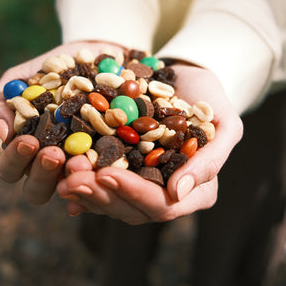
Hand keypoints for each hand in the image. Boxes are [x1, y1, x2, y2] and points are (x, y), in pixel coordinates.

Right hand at [0, 40, 126, 203]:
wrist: (92, 55)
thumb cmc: (48, 69)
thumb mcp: (17, 79)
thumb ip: (1, 104)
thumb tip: (6, 134)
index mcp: (26, 148)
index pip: (12, 168)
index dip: (16, 159)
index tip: (28, 140)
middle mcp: (52, 161)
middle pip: (38, 189)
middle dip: (43, 174)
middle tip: (53, 154)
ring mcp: (82, 161)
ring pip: (73, 186)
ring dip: (73, 178)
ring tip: (80, 161)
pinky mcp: (112, 156)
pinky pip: (108, 173)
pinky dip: (106, 175)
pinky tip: (106, 171)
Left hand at [57, 64, 242, 222]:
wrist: (188, 77)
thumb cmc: (211, 98)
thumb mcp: (225, 123)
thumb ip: (211, 159)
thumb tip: (178, 193)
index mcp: (197, 188)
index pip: (163, 205)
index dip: (133, 193)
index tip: (106, 175)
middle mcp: (169, 193)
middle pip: (131, 208)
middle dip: (100, 195)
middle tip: (70, 180)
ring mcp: (145, 182)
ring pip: (112, 199)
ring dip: (85, 190)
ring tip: (61, 176)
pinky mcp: (126, 168)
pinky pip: (102, 182)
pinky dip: (83, 180)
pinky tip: (61, 177)